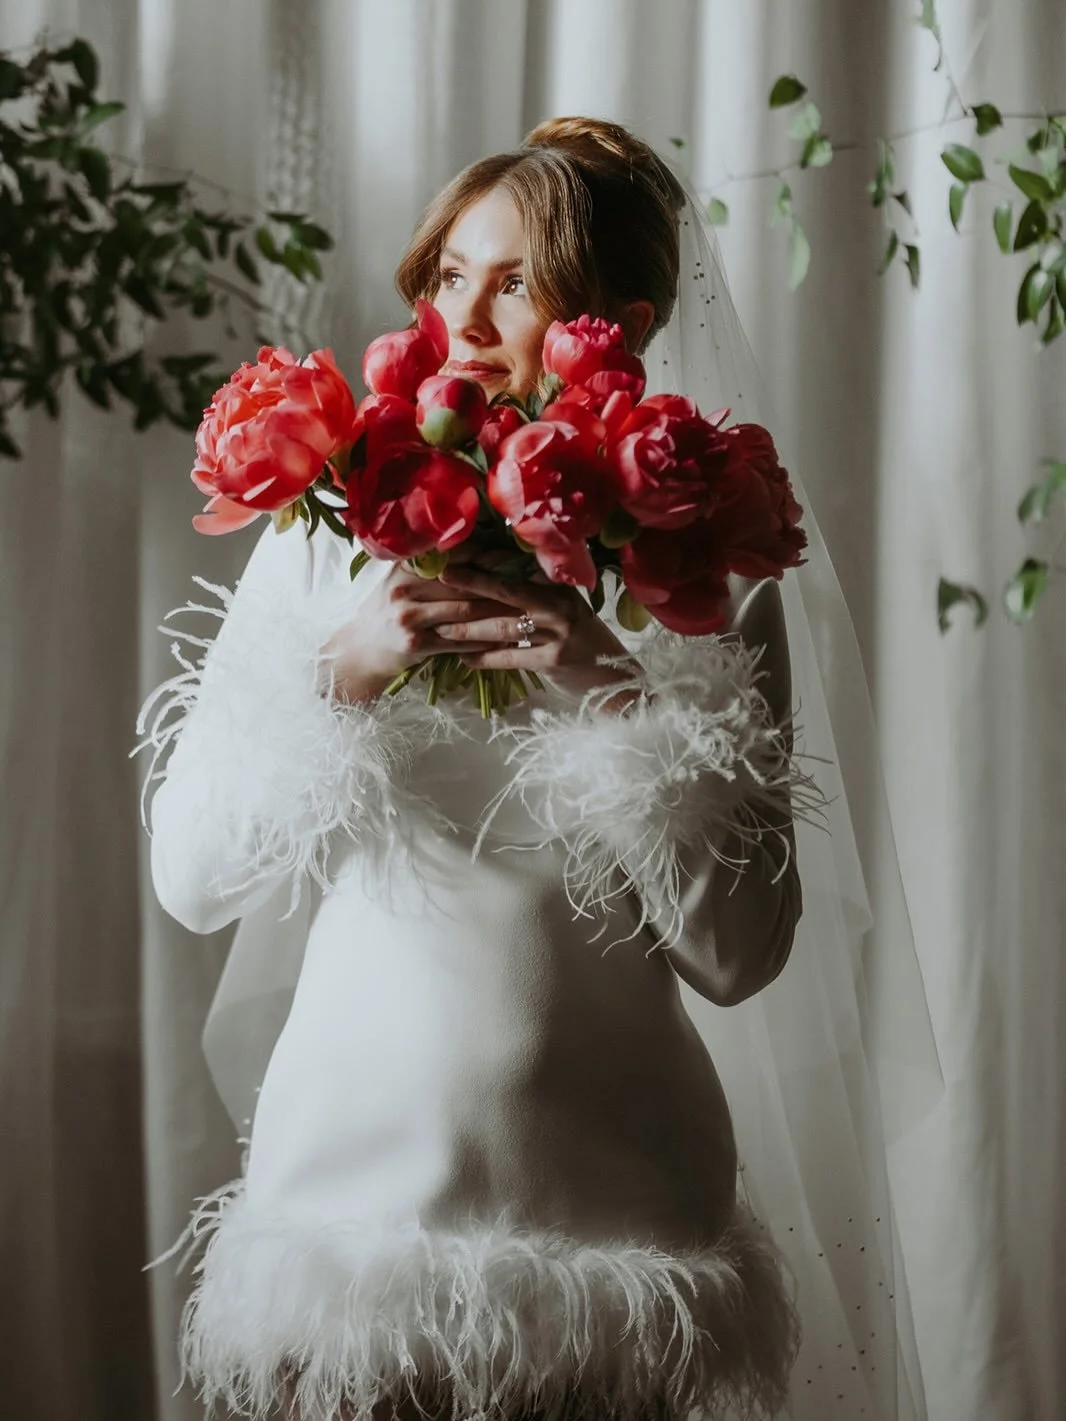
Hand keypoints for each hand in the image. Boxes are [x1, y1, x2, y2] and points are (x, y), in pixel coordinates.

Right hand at [320, 562, 519, 702]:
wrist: (361, 649)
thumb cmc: (388, 612)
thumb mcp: (401, 582)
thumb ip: (432, 567)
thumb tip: (481, 549)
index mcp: (406, 567)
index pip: (455, 555)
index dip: (488, 554)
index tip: (519, 555)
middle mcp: (405, 588)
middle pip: (465, 583)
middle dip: (501, 584)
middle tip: (534, 583)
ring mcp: (409, 617)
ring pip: (466, 612)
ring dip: (499, 612)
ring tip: (528, 611)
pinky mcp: (415, 644)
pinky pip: (459, 641)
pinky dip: (485, 640)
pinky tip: (506, 640)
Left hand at [435, 563, 642, 707]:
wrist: (614, 680)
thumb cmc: (581, 642)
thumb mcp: (565, 611)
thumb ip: (535, 595)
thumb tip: (488, 582)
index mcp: (561, 585)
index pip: (516, 568)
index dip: (485, 561)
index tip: (456, 556)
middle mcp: (561, 603)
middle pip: (506, 590)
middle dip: (470, 583)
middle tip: (440, 577)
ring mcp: (560, 632)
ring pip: (503, 625)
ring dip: (468, 628)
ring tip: (442, 629)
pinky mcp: (555, 661)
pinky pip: (510, 656)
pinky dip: (484, 658)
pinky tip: (464, 659)